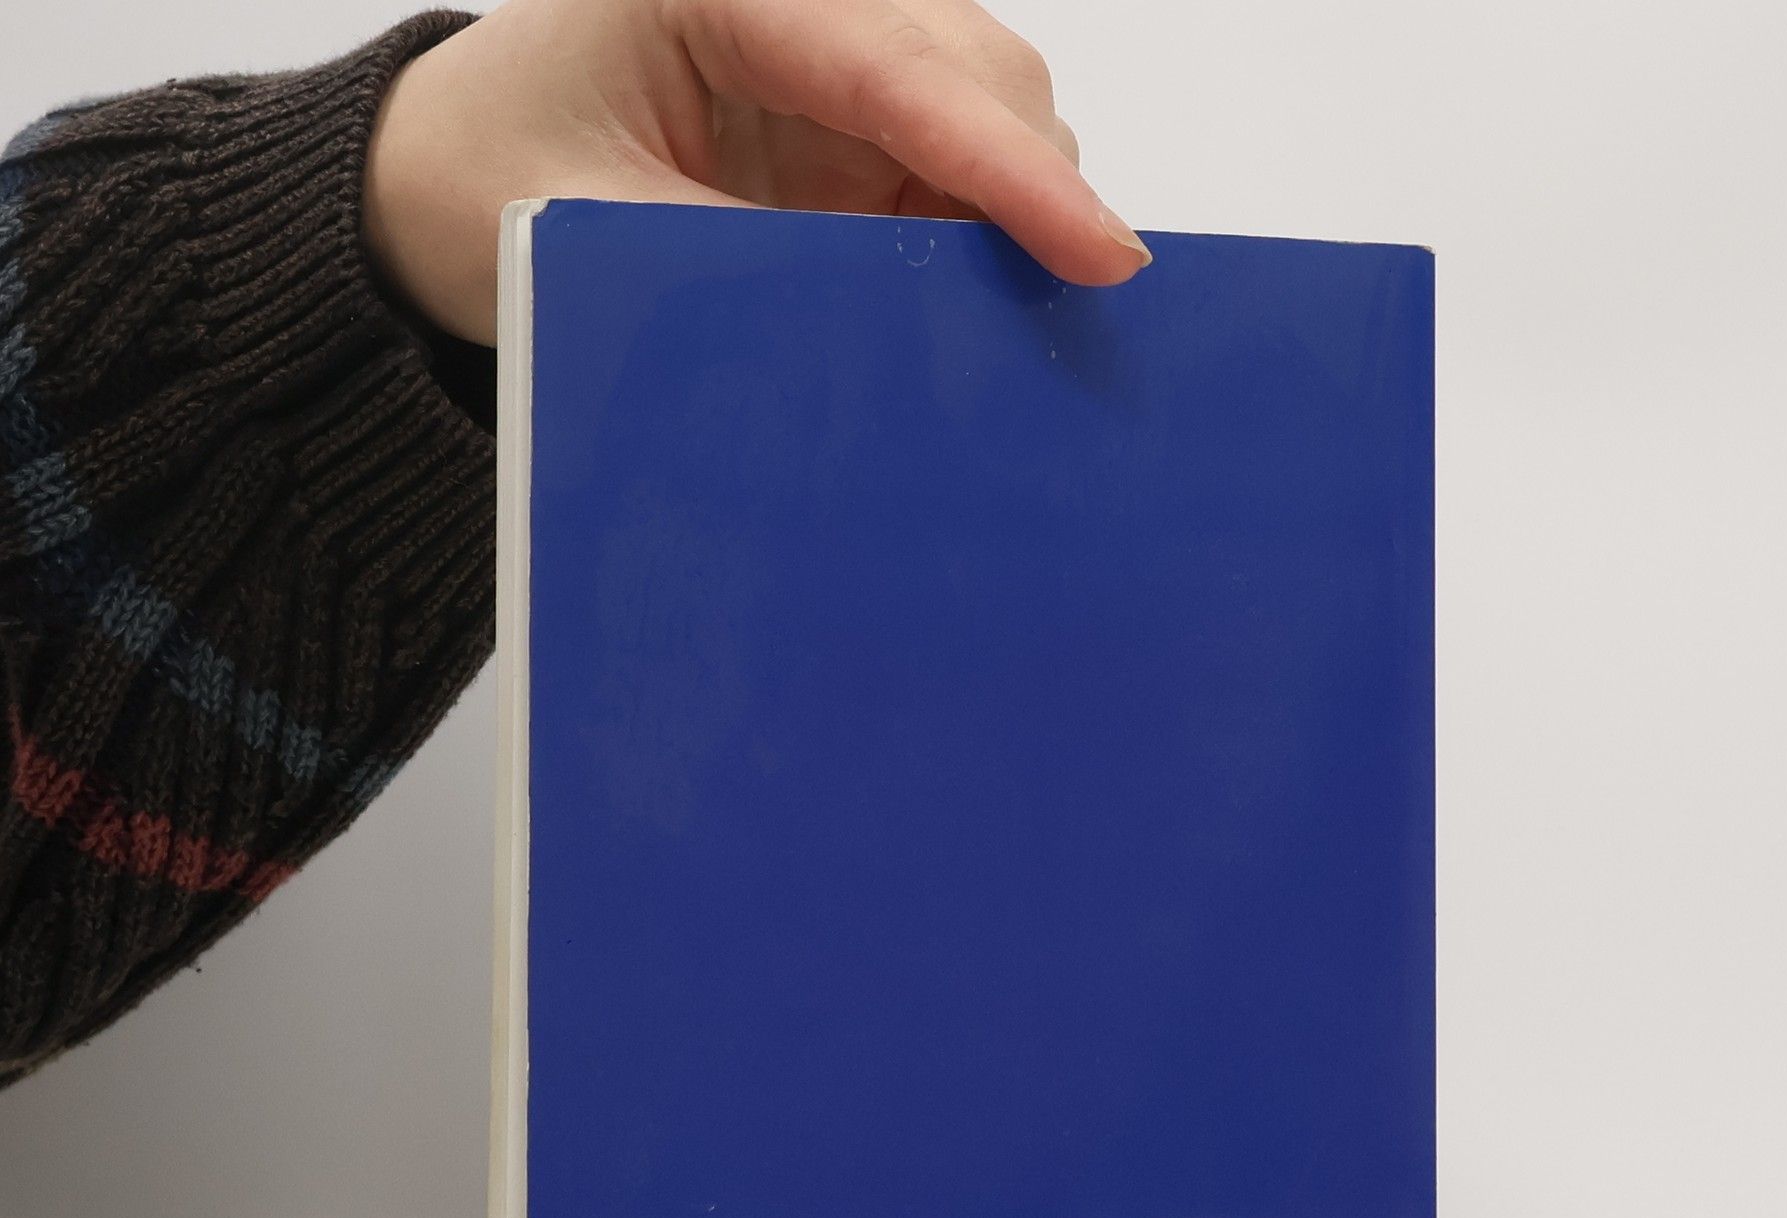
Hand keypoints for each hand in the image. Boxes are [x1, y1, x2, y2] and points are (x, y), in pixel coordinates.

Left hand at [364, 0, 1151, 344]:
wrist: (435, 181)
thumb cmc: (486, 181)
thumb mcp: (601, 239)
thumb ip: (753, 277)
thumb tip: (898, 343)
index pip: (903, 72)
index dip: (1013, 171)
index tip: (1100, 254)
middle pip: (979, 69)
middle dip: (1032, 186)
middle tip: (1064, 312)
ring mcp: (827, 53)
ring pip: (989, 110)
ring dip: (1011, 213)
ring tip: (1003, 320)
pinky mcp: (842, 116)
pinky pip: (952, 163)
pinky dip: (980, 232)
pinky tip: (967, 297)